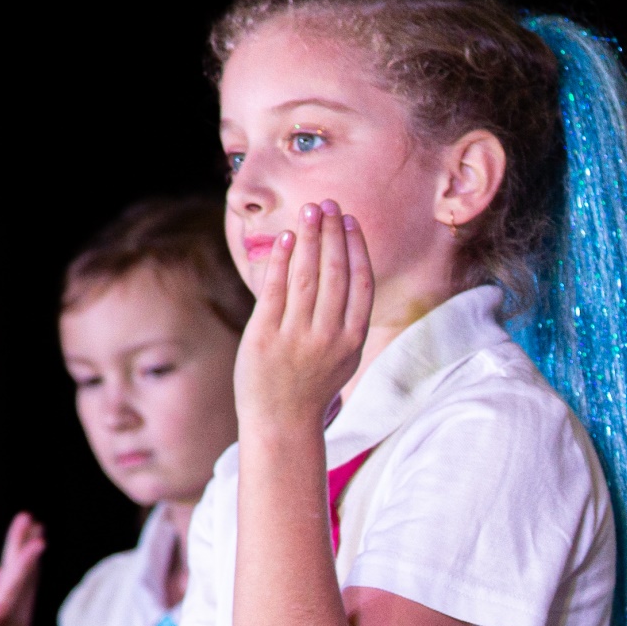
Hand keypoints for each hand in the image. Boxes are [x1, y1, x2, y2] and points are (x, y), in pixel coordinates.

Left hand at [234, 200, 373, 431]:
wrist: (282, 421)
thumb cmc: (312, 384)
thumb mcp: (343, 354)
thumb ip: (347, 317)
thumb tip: (344, 267)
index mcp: (353, 339)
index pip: (361, 283)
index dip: (357, 248)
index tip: (350, 221)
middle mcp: (329, 336)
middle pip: (335, 273)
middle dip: (332, 233)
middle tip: (328, 204)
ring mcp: (297, 336)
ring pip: (306, 276)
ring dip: (309, 238)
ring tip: (310, 211)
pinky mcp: (266, 336)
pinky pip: (275, 290)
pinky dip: (281, 261)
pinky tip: (286, 239)